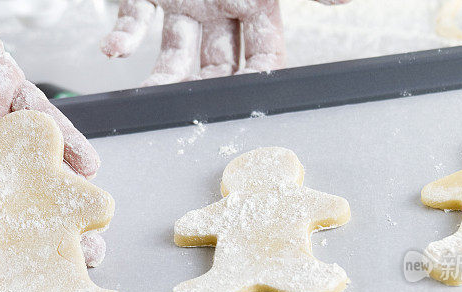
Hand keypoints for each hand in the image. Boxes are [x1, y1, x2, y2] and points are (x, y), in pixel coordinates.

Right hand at [0, 0, 105, 266]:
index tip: (22, 257)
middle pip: (7, 191)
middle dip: (42, 222)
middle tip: (75, 251)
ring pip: (31, 161)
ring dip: (62, 189)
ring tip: (90, 215)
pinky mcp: (10, 88)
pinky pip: (42, 120)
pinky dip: (64, 140)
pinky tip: (86, 164)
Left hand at [101, 0, 349, 85]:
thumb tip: (347, 0)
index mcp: (256, 3)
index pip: (264, 53)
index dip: (259, 78)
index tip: (249, 102)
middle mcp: (220, 9)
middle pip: (219, 64)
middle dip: (209, 88)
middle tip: (196, 112)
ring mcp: (184, 3)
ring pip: (175, 53)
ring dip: (164, 77)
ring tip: (152, 98)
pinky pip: (134, 19)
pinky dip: (123, 36)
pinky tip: (114, 51)